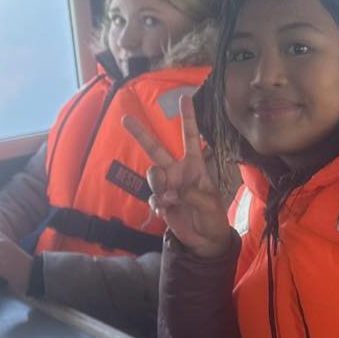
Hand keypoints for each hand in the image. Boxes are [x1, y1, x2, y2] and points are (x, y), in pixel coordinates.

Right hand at [126, 94, 236, 258]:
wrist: (205, 239)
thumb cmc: (213, 216)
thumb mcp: (210, 203)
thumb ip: (191, 195)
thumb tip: (170, 193)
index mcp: (194, 166)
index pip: (190, 138)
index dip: (188, 118)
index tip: (184, 98)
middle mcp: (177, 171)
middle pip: (156, 148)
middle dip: (140, 133)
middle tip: (124, 117)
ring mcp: (166, 186)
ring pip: (152, 174)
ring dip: (159, 184)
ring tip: (171, 199)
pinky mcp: (159, 202)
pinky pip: (152, 197)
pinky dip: (158, 204)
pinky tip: (167, 211)